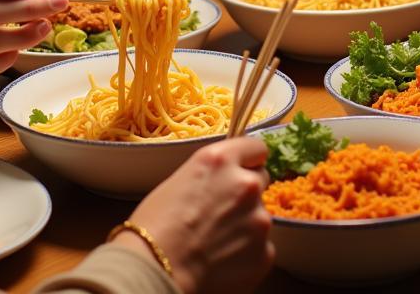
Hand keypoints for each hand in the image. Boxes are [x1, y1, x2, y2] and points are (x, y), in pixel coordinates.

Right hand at [118, 137, 273, 293]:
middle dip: (245, 193)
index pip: (255, 148)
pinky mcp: (264, 253)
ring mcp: (259, 219)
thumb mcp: (181, 179)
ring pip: (259, 216)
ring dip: (245, 224)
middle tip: (222, 211)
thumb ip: (213, 174)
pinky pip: (260, 247)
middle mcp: (246, 184)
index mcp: (222, 160)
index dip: (248, 161)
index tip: (243, 169)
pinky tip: (222, 261)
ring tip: (216, 242)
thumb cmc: (155, 226)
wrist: (155, 271)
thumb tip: (223, 180)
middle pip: (260, 180)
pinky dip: (246, 253)